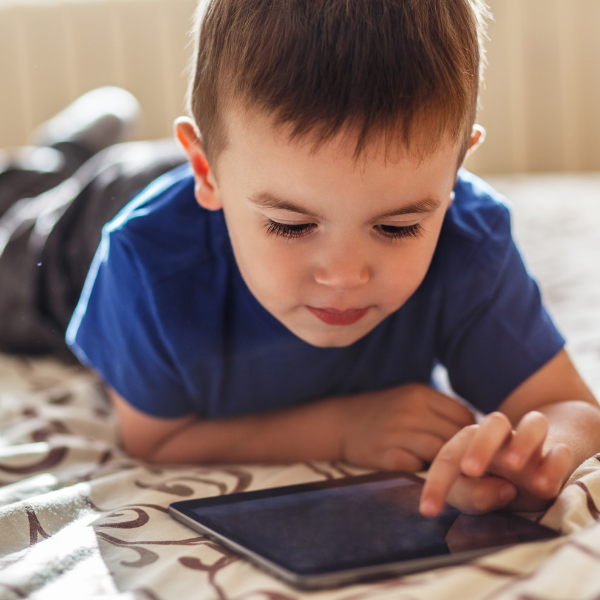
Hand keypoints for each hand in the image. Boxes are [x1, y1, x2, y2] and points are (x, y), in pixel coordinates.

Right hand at [340, 383, 474, 470]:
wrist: (340, 422)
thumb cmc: (384, 414)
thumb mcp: (411, 400)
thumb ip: (440, 412)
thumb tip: (481, 435)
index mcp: (420, 393)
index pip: (464, 417)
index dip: (471, 436)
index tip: (469, 448)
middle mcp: (410, 410)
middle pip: (456, 437)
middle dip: (464, 454)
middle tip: (467, 468)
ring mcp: (397, 432)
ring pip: (441, 455)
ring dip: (447, 467)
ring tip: (448, 475)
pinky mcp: (386, 456)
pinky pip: (418, 469)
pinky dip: (424, 475)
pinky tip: (422, 477)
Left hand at [419, 410, 572, 516]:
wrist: (535, 469)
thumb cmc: (492, 483)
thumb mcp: (471, 494)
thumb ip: (471, 494)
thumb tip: (500, 491)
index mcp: (472, 443)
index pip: (450, 455)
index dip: (437, 482)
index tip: (428, 510)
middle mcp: (503, 439)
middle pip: (493, 423)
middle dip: (481, 445)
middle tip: (470, 469)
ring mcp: (533, 445)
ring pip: (533, 424)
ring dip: (522, 443)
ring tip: (513, 467)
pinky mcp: (558, 457)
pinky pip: (561, 452)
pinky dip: (553, 466)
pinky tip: (542, 486)